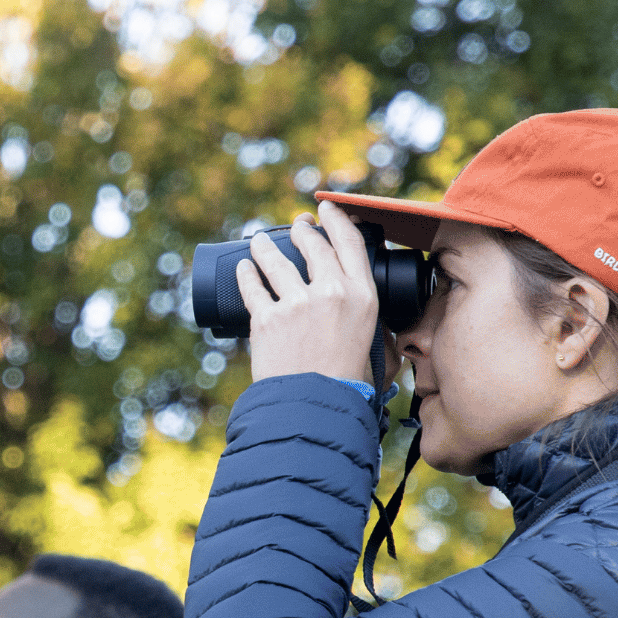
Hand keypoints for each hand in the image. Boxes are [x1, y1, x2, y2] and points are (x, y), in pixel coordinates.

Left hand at [240, 201, 382, 385]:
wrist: (314, 408)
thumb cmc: (347, 385)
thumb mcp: (374, 347)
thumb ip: (371, 325)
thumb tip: (374, 320)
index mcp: (363, 297)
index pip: (349, 242)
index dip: (336, 219)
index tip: (326, 209)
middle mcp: (331, 292)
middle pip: (313, 245)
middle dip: (303, 230)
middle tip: (297, 226)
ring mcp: (296, 303)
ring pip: (276, 259)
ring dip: (265, 246)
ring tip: (258, 240)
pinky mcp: (266, 318)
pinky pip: (251, 286)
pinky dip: (245, 274)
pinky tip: (242, 267)